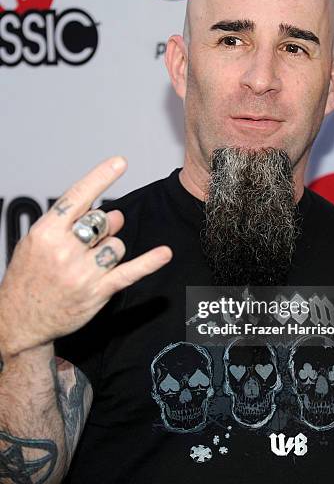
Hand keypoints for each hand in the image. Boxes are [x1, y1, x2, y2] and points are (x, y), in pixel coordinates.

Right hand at [0, 157, 171, 357]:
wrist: (19, 321)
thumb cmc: (29, 277)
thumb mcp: (38, 243)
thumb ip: (74, 224)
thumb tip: (115, 214)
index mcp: (45, 233)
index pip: (78, 197)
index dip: (100, 178)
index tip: (120, 162)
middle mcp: (64, 251)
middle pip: (102, 221)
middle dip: (103, 227)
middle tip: (91, 240)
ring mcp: (82, 272)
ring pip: (117, 245)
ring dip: (110, 250)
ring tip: (91, 264)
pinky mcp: (97, 292)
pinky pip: (129, 272)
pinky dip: (149, 262)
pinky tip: (164, 253)